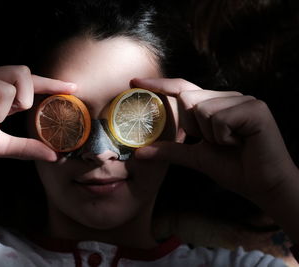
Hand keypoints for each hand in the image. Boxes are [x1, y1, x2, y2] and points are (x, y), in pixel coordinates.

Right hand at [0, 65, 75, 173]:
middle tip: (12, 114)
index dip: (50, 83)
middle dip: (25, 98)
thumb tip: (54, 155)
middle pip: (22, 72)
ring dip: (2, 111)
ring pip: (6, 86)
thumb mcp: (0, 145)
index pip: (27, 79)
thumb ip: (25, 146)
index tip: (72, 88)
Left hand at [132, 78, 297, 202]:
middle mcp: (228, 97)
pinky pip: (219, 118)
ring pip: (202, 109)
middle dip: (194, 127)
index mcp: (214, 105)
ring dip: (210, 135)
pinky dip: (223, 137)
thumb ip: (169, 151)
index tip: (134, 81)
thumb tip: (139, 153)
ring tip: (231, 144)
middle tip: (217, 143)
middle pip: (188, 99)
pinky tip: (240, 143)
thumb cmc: (233, 168)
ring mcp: (242, 100)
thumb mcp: (195, 158)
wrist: (263, 185)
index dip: (158, 84)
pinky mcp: (254, 108)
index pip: (181, 89)